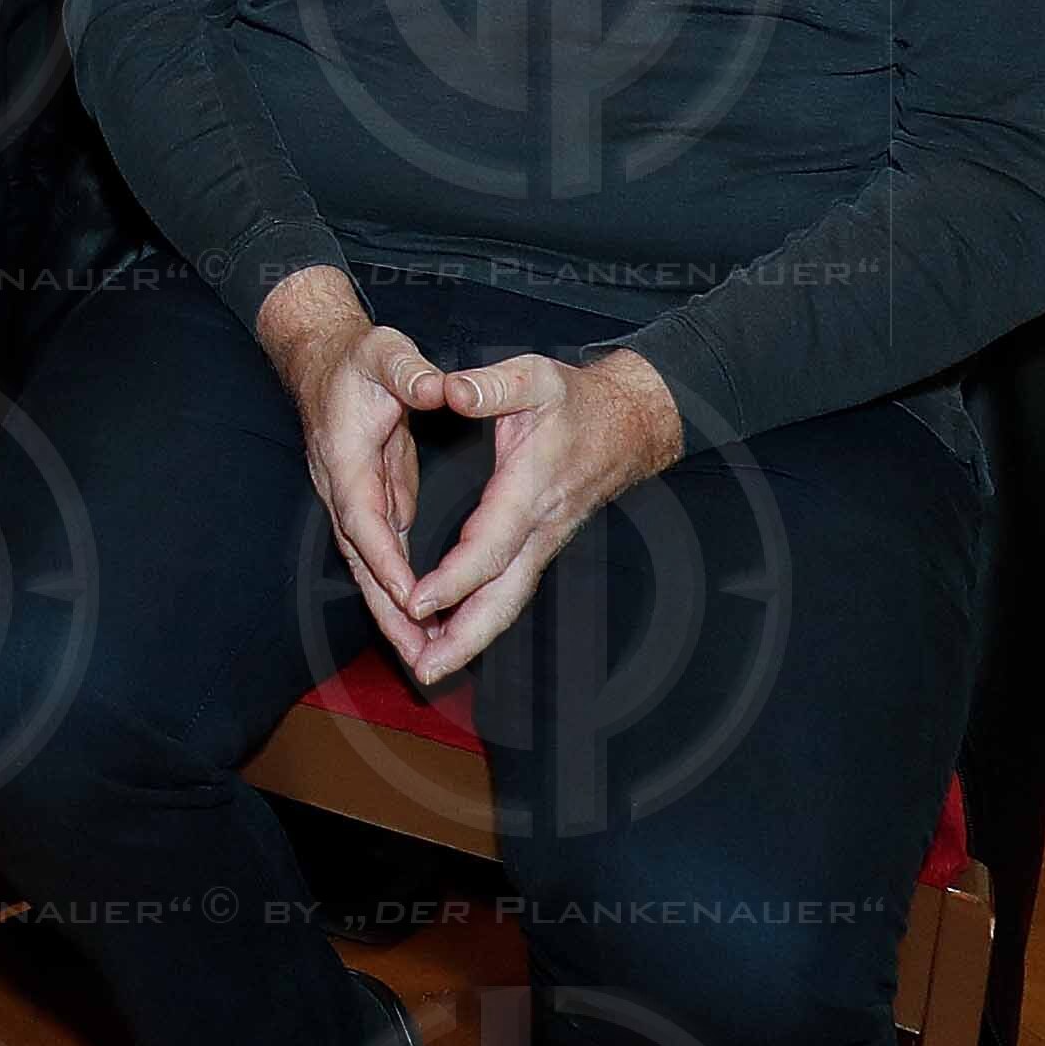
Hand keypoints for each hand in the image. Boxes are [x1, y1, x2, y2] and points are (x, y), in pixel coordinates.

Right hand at [259, 275, 443, 673]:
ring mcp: (352, 498)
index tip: (412, 596)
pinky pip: (382, 555)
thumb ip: (408, 371)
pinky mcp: (370, 502)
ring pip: (369, 565)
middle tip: (420, 655)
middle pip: (361, 559)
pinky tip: (422, 620)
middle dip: (387, 610)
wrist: (323, 359)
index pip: (362, 517)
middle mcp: (341, 487)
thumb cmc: (359, 357)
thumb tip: (436, 386)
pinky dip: (399, 590)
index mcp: (344, 456)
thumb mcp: (385, 352)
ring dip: (392, 612)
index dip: (386, 559)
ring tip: (423, 656)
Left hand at [386, 346, 686, 682]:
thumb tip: (451, 390)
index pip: (490, 545)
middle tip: (424, 668)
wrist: (629, 424)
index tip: (415, 601)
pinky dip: (481, 618)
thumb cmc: (575, 400)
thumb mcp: (534, 377)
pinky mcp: (540, 545)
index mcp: (531, 488)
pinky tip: (451, 636)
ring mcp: (544, 541)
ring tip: (428, 668)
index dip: (454, 577)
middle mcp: (540, 527)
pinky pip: (510, 589)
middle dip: (464, 636)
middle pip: (503, 596)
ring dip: (471, 637)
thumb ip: (492, 386)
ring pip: (508, 600)